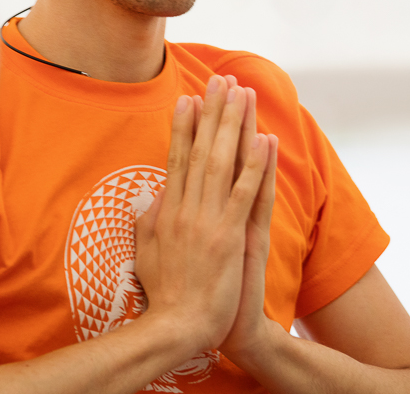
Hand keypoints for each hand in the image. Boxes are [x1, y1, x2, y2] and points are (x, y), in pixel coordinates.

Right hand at [134, 76, 270, 356]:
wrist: (178, 328)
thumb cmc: (164, 296)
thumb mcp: (144, 252)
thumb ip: (146, 221)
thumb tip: (148, 195)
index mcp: (167, 211)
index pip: (177, 158)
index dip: (183, 126)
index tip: (188, 98)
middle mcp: (186, 208)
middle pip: (201, 150)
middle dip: (212, 113)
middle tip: (220, 81)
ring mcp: (208, 220)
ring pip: (223, 162)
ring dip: (234, 125)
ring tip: (242, 94)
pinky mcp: (230, 235)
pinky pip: (246, 192)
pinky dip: (256, 165)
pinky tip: (265, 140)